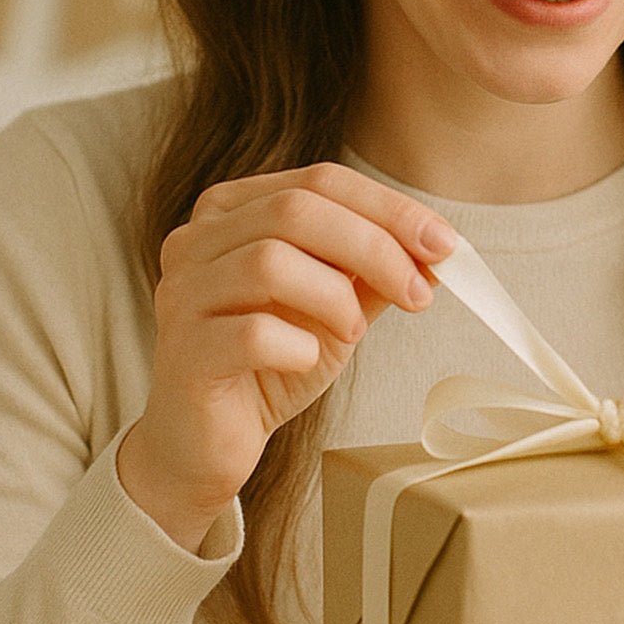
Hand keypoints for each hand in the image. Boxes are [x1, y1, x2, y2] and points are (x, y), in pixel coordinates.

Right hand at [116, 162, 455, 550]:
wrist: (209, 442)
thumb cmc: (271, 362)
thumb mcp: (335, 305)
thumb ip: (373, 270)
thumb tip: (435, 248)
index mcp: (233, 209)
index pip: (320, 181)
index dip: (389, 208)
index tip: (442, 244)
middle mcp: (196, 238)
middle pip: (296, 210)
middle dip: (374, 246)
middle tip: (418, 290)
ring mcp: (181, 292)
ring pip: (269, 261)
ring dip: (334, 296)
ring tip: (353, 331)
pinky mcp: (181, 352)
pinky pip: (250, 332)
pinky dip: (297, 346)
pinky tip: (305, 360)